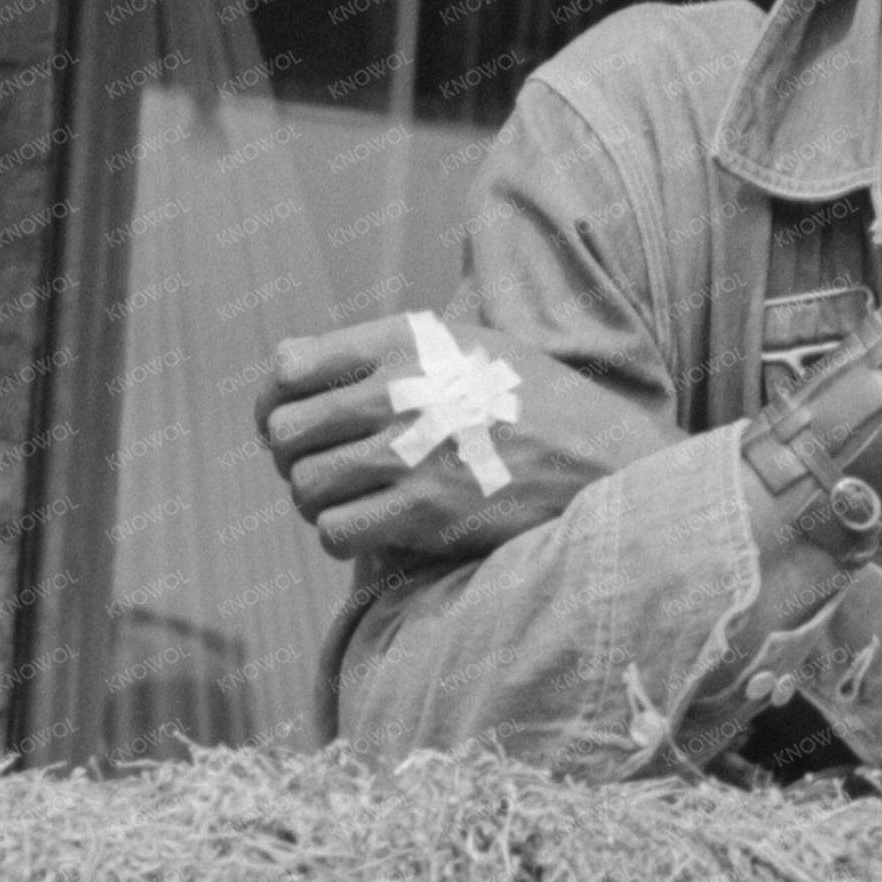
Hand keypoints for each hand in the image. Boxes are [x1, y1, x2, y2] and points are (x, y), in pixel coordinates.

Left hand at [255, 315, 683, 561]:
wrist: (606, 459)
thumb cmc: (536, 403)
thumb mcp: (468, 344)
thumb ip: (387, 349)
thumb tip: (293, 367)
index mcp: (406, 342)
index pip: (289, 368)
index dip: (274, 404)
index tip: (291, 426)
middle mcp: (400, 391)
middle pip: (286, 433)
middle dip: (293, 460)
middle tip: (323, 473)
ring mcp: (411, 453)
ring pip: (305, 486)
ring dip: (318, 503)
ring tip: (354, 504)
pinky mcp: (426, 512)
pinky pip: (336, 532)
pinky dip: (343, 538)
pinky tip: (374, 532)